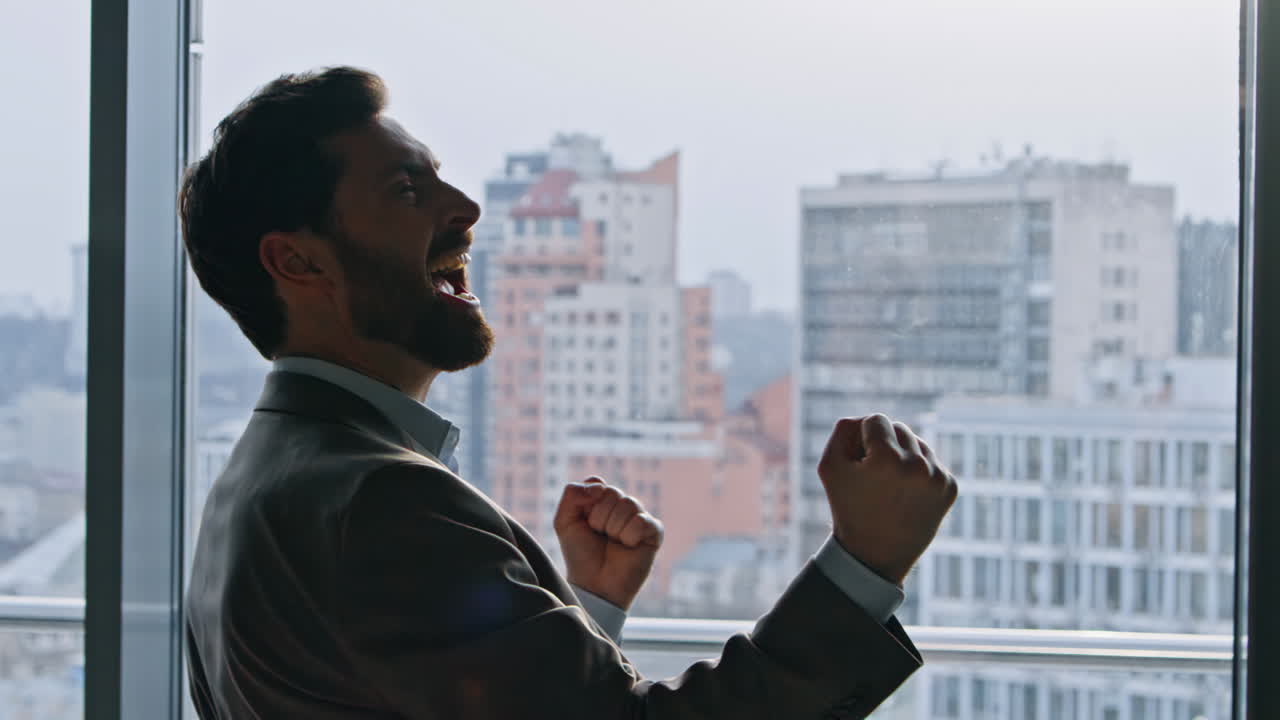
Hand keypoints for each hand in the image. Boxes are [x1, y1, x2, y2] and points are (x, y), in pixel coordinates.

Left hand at [554, 477, 663, 610]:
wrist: (595, 585)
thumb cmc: (580, 555)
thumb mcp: (564, 522)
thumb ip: (572, 494)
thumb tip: (599, 486)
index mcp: (601, 501)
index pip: (597, 483)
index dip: (588, 501)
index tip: (584, 520)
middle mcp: (621, 506)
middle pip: (612, 492)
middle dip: (599, 518)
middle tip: (599, 536)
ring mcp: (639, 517)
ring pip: (628, 504)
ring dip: (613, 528)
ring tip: (613, 543)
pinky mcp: (654, 532)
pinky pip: (642, 521)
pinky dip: (629, 536)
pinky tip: (628, 547)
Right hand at [818, 414, 957, 584]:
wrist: (875, 556)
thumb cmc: (848, 508)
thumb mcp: (829, 467)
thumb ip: (843, 430)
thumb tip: (865, 418)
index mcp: (887, 459)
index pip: (876, 419)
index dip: (861, 438)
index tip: (858, 462)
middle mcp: (918, 465)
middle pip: (899, 428)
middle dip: (883, 445)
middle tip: (871, 476)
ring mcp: (938, 477)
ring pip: (918, 443)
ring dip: (902, 456)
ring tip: (888, 485)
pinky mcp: (951, 488)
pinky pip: (932, 462)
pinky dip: (918, 472)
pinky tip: (905, 493)